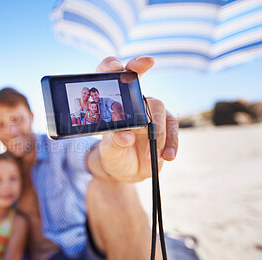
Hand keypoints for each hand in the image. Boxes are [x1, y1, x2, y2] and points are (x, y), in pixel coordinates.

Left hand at [96, 56, 178, 181]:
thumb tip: (125, 137)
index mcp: (115, 104)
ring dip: (157, 133)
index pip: (113, 77)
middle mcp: (134, 103)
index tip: (117, 67)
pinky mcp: (166, 126)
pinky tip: (167, 156)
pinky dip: (171, 143)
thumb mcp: (109, 152)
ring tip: (150, 154)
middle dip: (146, 108)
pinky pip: (173, 129)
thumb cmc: (113, 155)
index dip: (112, 66)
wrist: (124, 170)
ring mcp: (151, 113)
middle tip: (142, 118)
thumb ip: (115, 143)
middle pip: (143, 94)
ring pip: (159, 110)